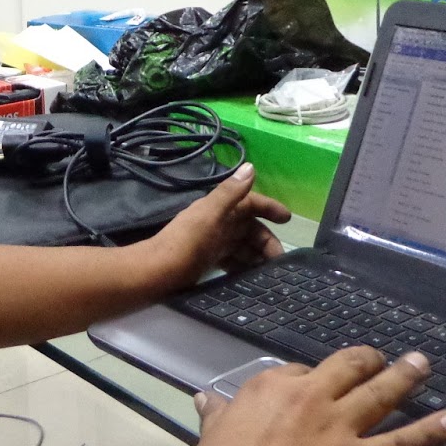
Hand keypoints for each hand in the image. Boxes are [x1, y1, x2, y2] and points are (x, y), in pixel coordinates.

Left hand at [137, 163, 290, 293]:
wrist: (156, 274)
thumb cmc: (185, 244)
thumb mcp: (210, 215)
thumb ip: (230, 193)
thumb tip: (251, 166)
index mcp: (219, 209)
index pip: (250, 203)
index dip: (269, 207)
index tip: (288, 219)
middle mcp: (218, 223)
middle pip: (250, 228)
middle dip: (267, 240)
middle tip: (279, 262)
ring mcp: (213, 243)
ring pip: (243, 246)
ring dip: (258, 256)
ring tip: (269, 274)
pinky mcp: (209, 262)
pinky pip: (233, 260)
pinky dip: (244, 266)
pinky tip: (252, 279)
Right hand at [182, 348, 445, 445]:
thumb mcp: (213, 436)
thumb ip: (218, 415)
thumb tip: (207, 399)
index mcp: (271, 387)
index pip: (299, 371)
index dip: (310, 380)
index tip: (313, 388)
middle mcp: (310, 396)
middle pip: (347, 367)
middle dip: (367, 360)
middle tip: (382, 357)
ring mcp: (338, 426)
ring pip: (380, 392)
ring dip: (405, 376)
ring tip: (421, 364)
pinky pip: (400, 442)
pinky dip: (429, 431)